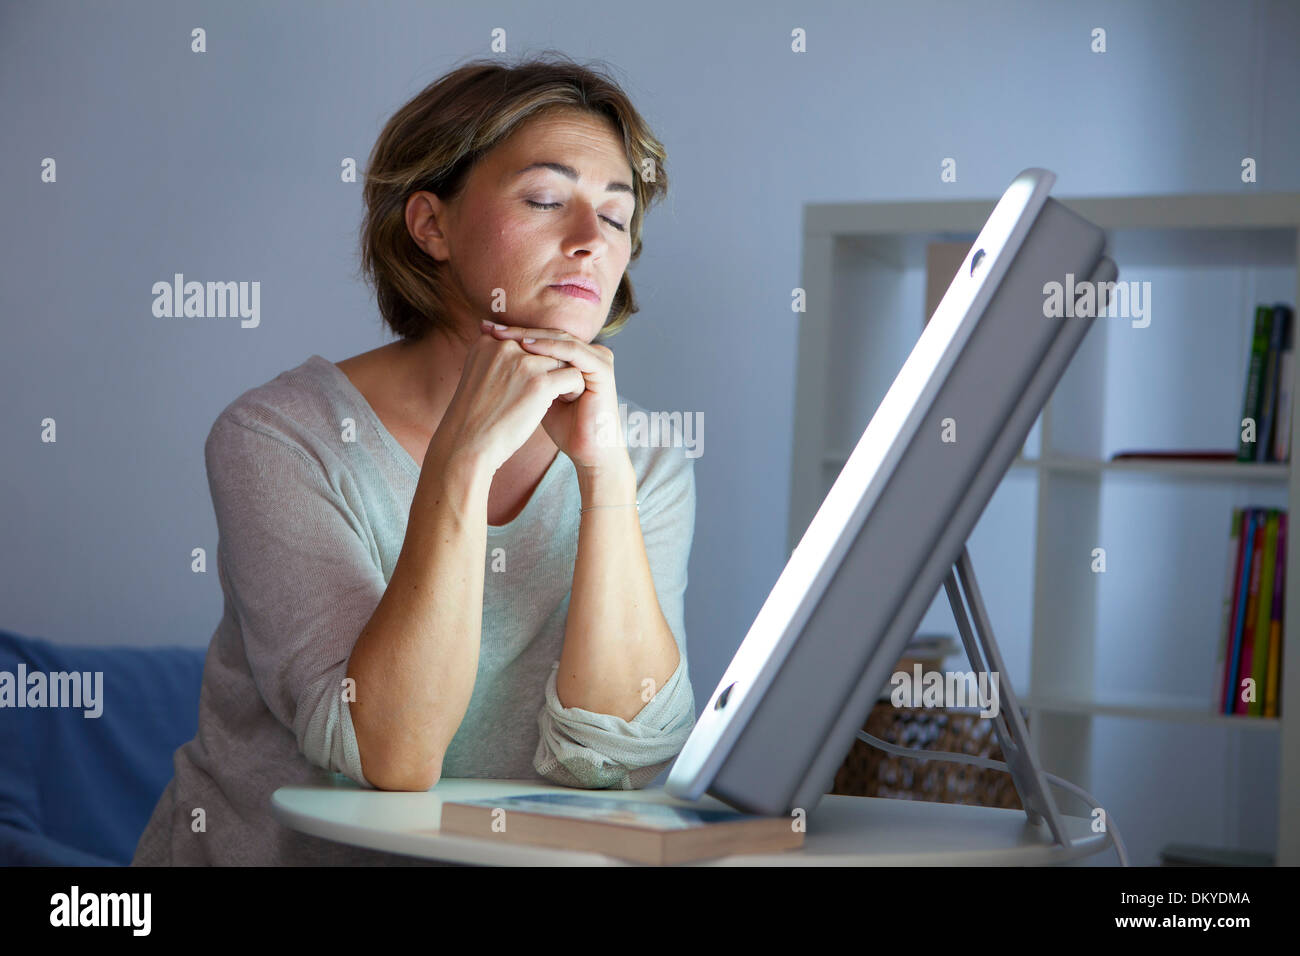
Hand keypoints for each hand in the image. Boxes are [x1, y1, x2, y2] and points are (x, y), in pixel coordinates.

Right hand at [432, 324, 585, 474]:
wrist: (466, 444)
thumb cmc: (475, 418)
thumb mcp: (481, 378)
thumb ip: (500, 362)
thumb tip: (528, 357)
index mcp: (487, 342)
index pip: (525, 341)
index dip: (535, 361)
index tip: (532, 382)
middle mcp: (504, 346)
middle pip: (545, 348)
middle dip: (551, 369)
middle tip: (552, 390)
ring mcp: (522, 362)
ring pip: (562, 360)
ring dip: (564, 378)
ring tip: (560, 397)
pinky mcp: (539, 382)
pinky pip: (572, 376)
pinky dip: (574, 389)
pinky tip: (566, 402)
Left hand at [480, 320, 627, 469]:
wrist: (588, 451)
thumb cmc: (562, 426)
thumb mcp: (537, 392)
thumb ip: (525, 372)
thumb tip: (492, 353)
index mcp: (576, 356)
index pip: (543, 337)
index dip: (515, 333)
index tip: (485, 330)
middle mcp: (589, 353)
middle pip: (550, 334)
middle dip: (518, 331)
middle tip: (490, 327)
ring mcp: (598, 358)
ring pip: (559, 338)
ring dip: (530, 336)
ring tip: (504, 335)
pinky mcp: (602, 369)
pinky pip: (572, 351)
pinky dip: (548, 348)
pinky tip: (526, 347)